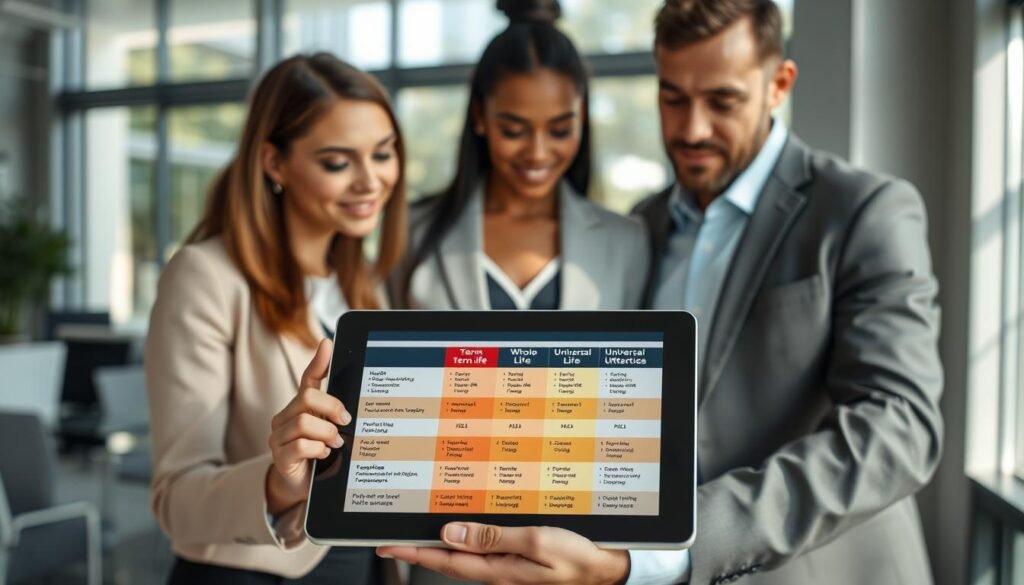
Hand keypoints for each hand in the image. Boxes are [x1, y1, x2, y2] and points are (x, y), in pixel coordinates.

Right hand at [266, 339, 350, 514]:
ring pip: (304, 422)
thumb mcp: (330, 430)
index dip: (319, 361)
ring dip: (327, 433)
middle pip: (307, 398)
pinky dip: (318, 449)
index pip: (308, 378)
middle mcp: (285, 417)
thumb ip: (336, 409)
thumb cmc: (320, 455)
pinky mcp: (280, 457)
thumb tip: (350, 384)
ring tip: (335, 443)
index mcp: (299, 407)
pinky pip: (301, 445)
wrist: (303, 487)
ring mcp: (278, 437)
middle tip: (346, 422)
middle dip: (331, 407)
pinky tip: (324, 455)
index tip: (329, 344)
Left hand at [377, 523, 629, 584]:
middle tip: (392, 538)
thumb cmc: (577, 557)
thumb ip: (492, 537)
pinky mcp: (518, 560)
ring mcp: (508, 567)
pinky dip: (466, 539)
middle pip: (448, 560)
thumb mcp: (535, 542)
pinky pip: (485, 550)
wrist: (607, 569)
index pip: (443, 561)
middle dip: (418, 549)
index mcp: (497, 570)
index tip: (386, 545)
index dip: (412, 553)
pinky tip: (463, 529)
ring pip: (464, 555)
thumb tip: (451, 534)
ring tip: (419, 531)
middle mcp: (497, 571)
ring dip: (440, 544)